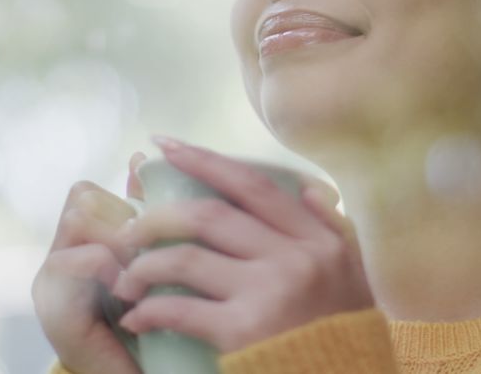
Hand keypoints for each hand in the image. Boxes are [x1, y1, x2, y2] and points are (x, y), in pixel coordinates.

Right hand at [32, 152, 146, 373]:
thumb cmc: (150, 323)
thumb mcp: (153, 262)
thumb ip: (145, 217)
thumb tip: (141, 159)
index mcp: (82, 243)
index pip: (88, 191)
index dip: (123, 196)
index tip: (153, 219)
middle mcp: (61, 255)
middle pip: (81, 197)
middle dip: (121, 216)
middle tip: (149, 246)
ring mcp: (51, 280)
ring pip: (77, 219)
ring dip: (116, 238)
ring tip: (139, 266)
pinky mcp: (51, 306)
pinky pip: (69, 261)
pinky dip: (103, 266)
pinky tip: (127, 287)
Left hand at [111, 137, 373, 352]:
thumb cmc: (344, 336)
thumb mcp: (353, 277)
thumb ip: (330, 231)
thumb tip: (307, 191)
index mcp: (317, 239)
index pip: (252, 186)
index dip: (204, 160)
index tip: (164, 145)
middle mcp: (294, 258)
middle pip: (208, 216)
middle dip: (156, 218)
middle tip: (128, 231)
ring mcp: (269, 292)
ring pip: (184, 258)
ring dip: (143, 267)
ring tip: (126, 281)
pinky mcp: (244, 331)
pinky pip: (178, 309)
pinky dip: (148, 311)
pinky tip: (136, 318)